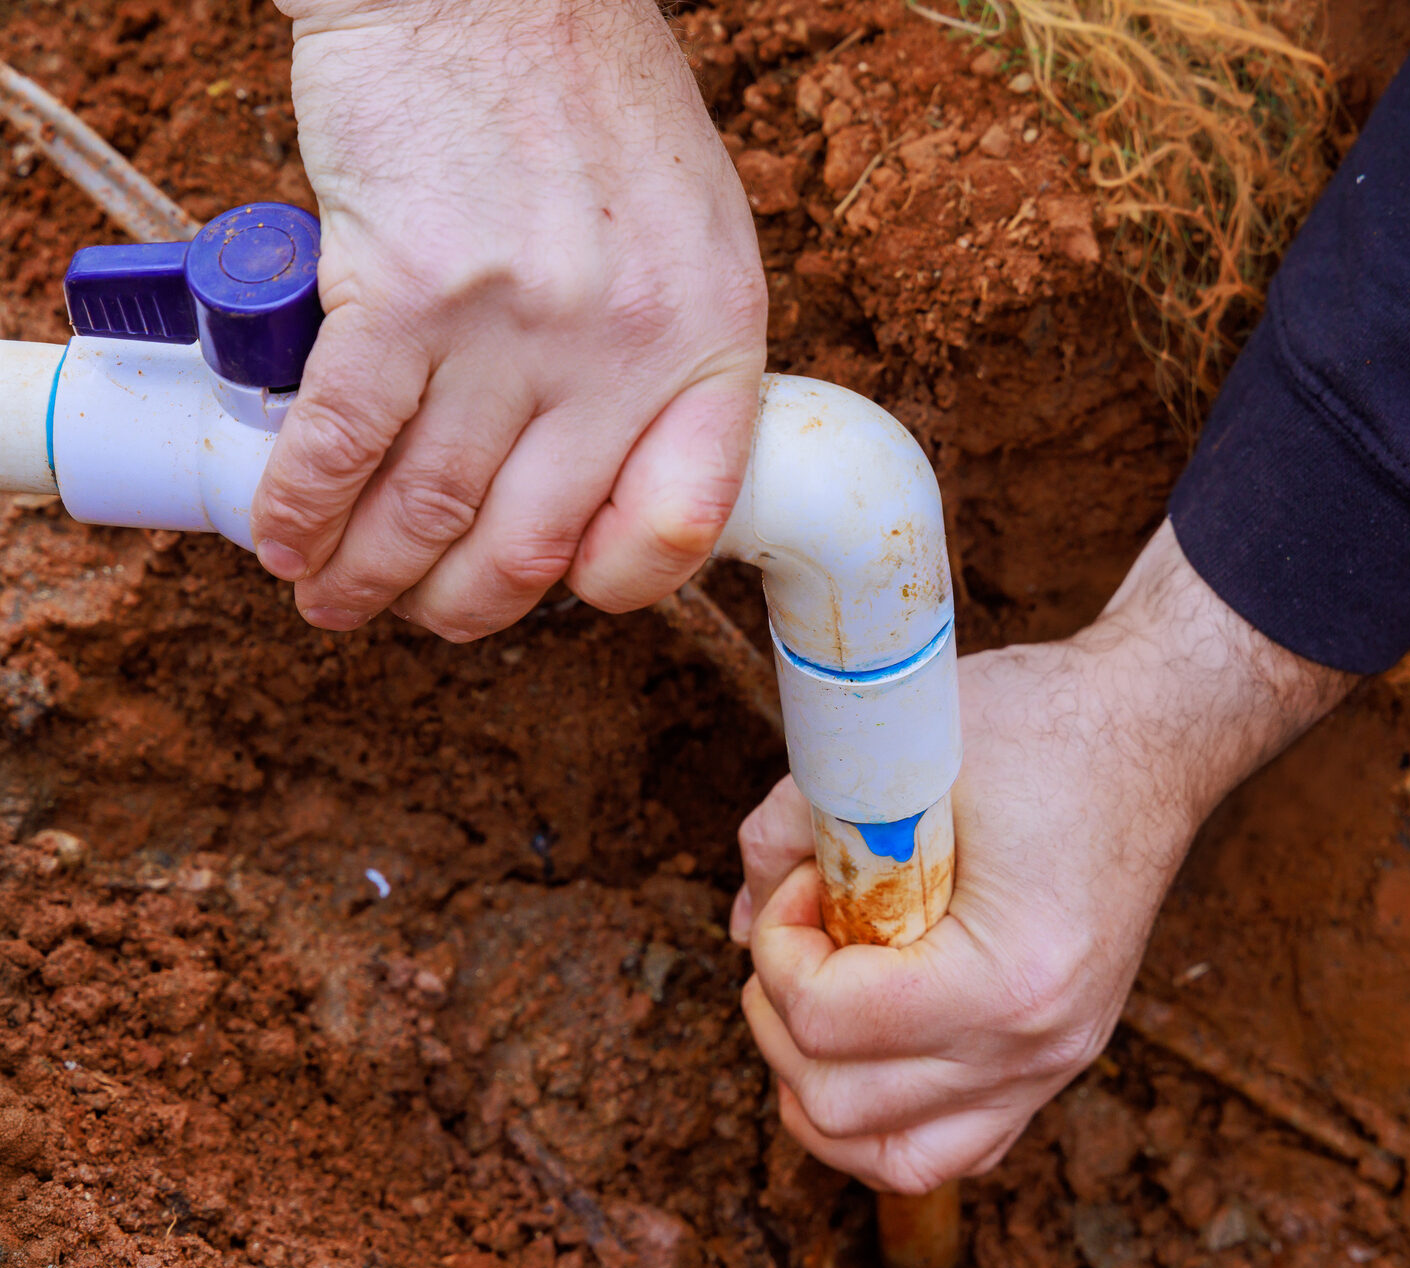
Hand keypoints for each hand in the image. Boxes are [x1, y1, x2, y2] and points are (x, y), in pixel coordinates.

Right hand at [255, 0, 765, 638]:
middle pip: (531, 544)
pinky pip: (343, 443)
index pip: (679, 524)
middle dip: (460, 606)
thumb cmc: (585, 100)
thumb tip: (602, 466)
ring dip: (367, 575)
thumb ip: (664, 351)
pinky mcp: (402, 293)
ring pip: (427, 511)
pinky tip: (287, 536)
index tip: (560, 589)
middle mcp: (622, 349)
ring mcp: (512, 327)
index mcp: (710, 339)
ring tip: (334, 596)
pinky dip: (303, 507)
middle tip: (417, 612)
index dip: (609, 584)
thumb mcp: (688, 234)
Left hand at [730, 523, 1354, 1192]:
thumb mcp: (899, 754)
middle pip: (840, 1105)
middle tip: (800, 934)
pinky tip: (866, 1047)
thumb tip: (740, 919)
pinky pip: (953, 1149)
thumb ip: (791, 827)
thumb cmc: (1041, 727)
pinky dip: (887, 1119)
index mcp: (1008, 975)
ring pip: (894, 1159)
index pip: (828, 1021)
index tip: (801, 883)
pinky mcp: (1056, 1064)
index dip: (778, 949)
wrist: (1153, 734)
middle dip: (783, 1018)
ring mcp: (1053, 1066)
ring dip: (822, 1089)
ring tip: (816, 1000)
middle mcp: (1037, 1045)